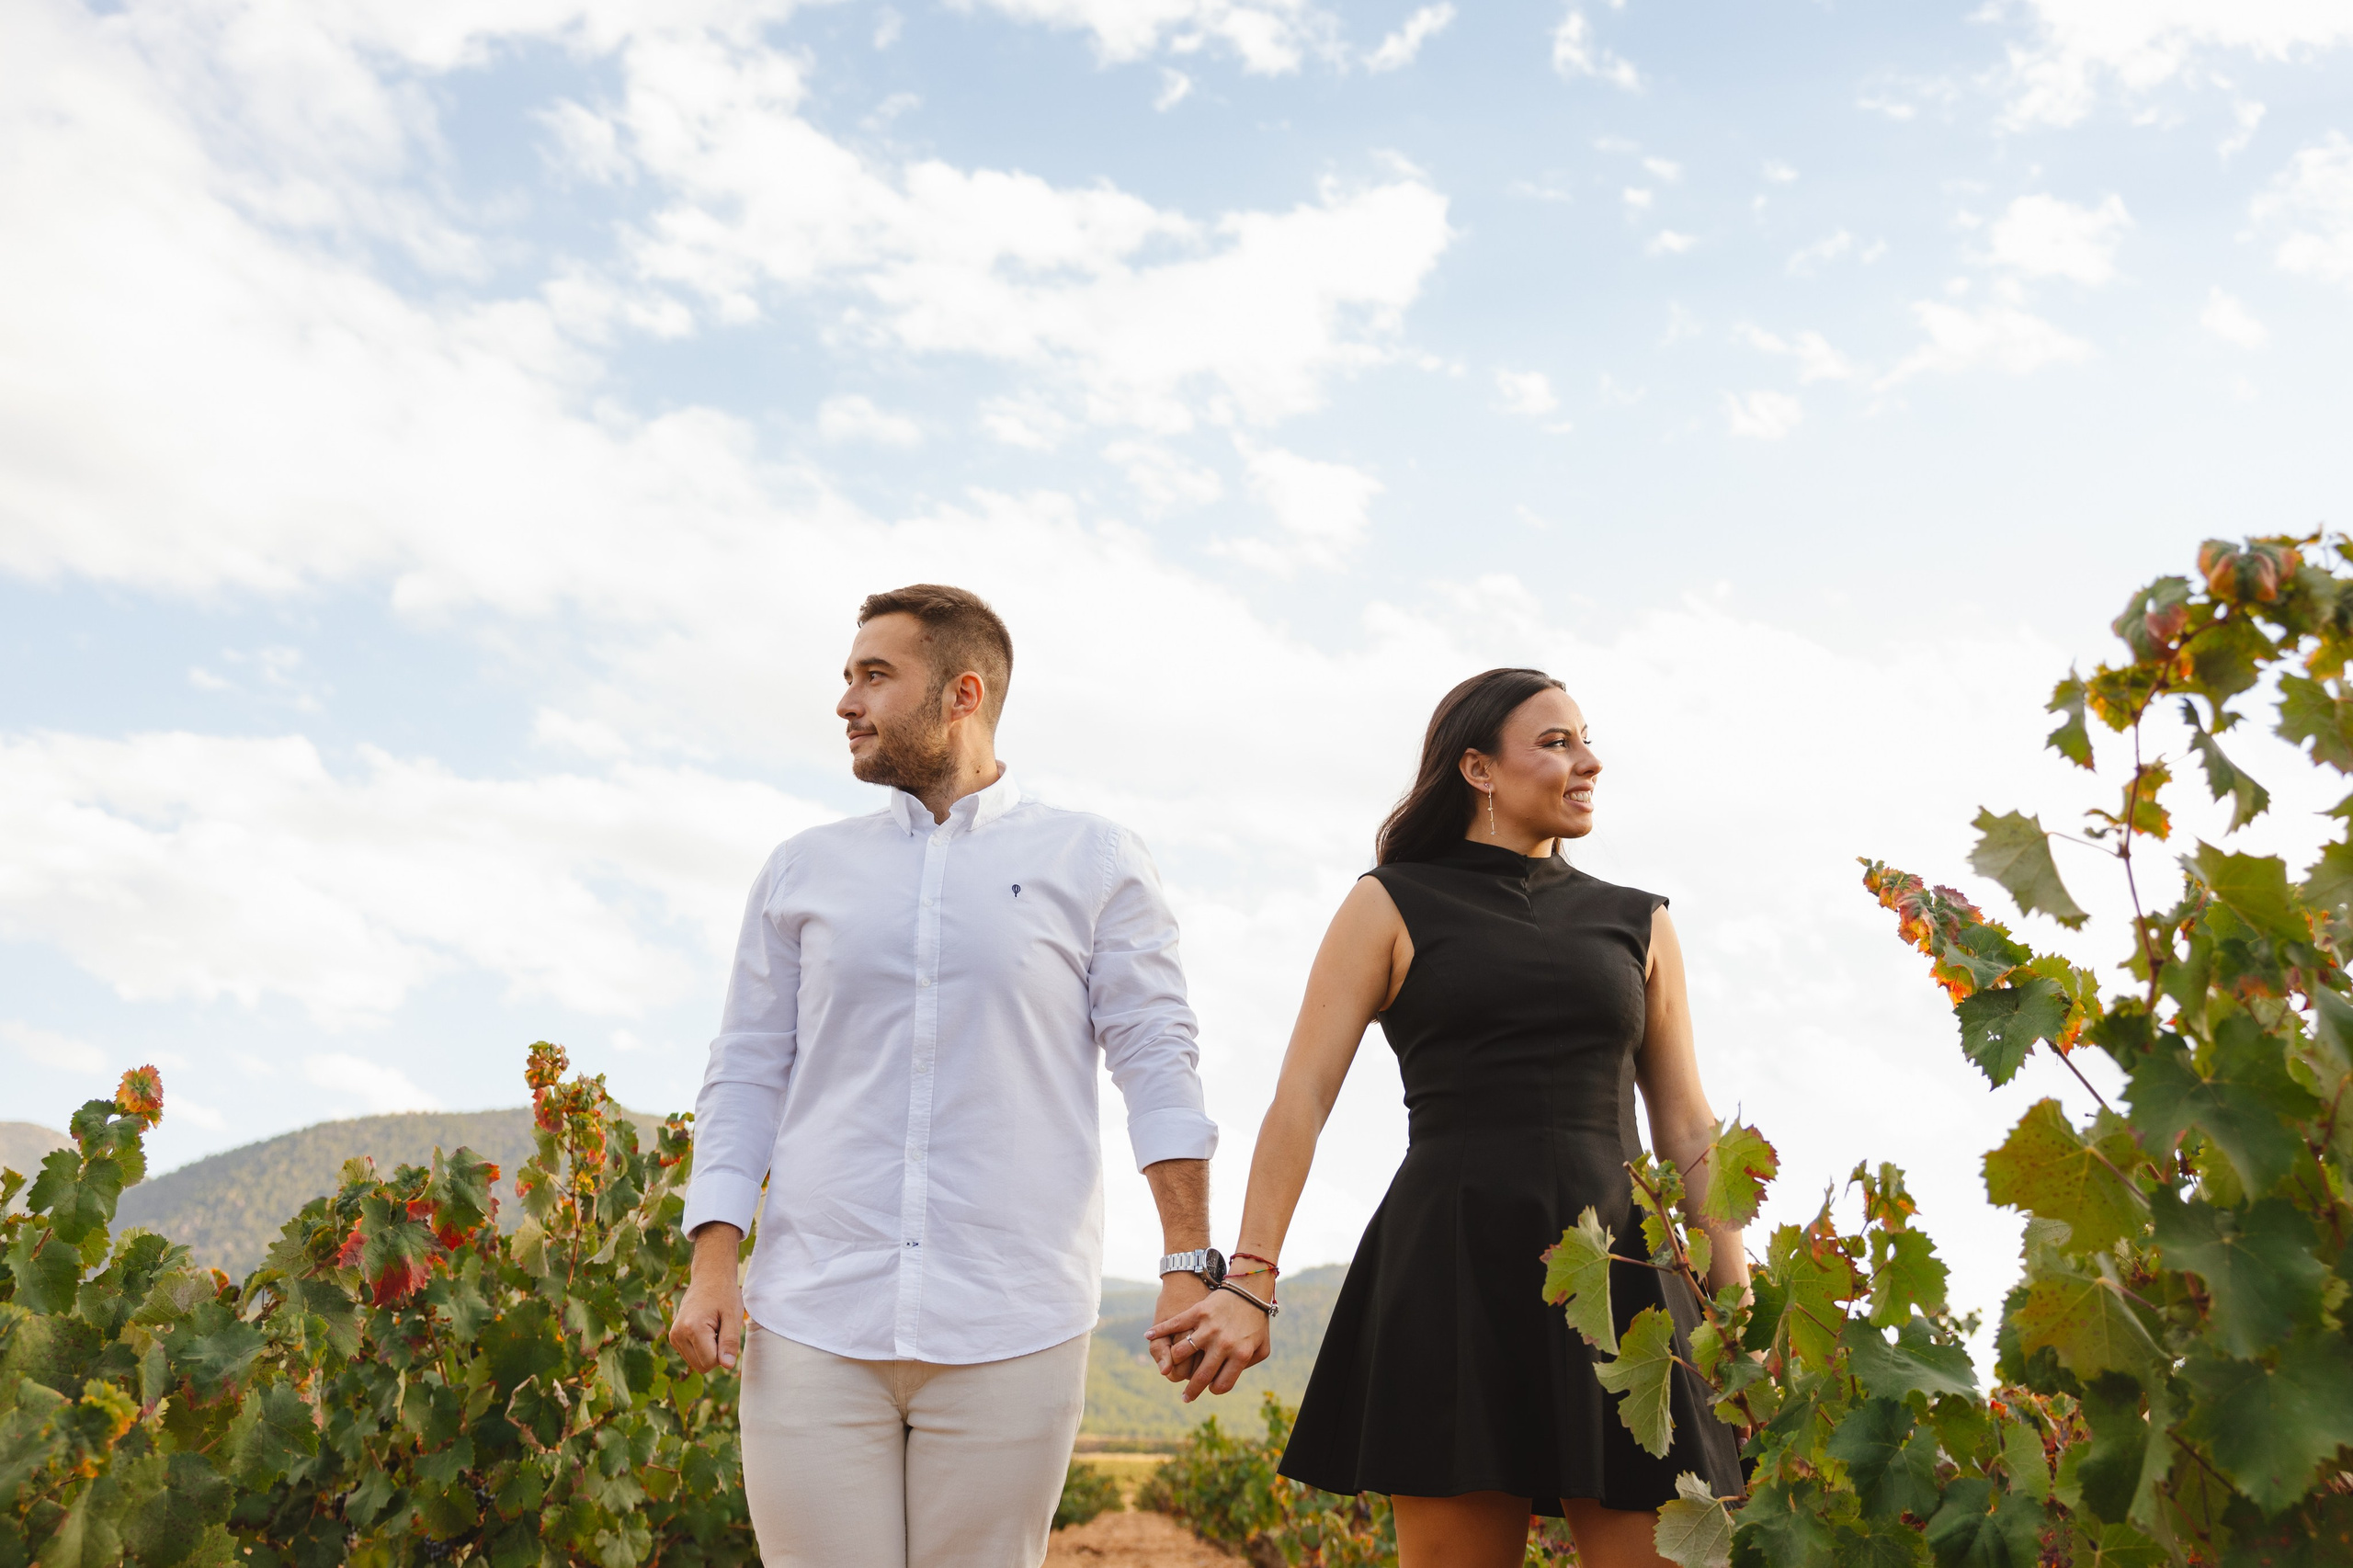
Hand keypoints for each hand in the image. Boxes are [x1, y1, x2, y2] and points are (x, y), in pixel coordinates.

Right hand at [668, 1222, 745, 1373]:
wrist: (709, 1277)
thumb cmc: (724, 1294)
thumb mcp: (733, 1316)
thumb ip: (730, 1342)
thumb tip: (727, 1366)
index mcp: (692, 1328)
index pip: (710, 1362)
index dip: (724, 1353)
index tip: (726, 1331)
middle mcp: (677, 1335)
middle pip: (702, 1367)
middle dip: (716, 1354)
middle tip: (720, 1329)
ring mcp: (673, 1337)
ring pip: (696, 1364)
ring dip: (709, 1351)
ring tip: (713, 1328)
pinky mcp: (674, 1338)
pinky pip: (692, 1356)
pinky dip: (702, 1348)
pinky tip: (706, 1329)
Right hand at [1148, 1286, 1270, 1401]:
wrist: (1251, 1290)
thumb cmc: (1257, 1321)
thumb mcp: (1262, 1347)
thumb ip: (1249, 1366)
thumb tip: (1230, 1378)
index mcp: (1241, 1354)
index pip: (1222, 1384)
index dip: (1215, 1389)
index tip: (1210, 1388)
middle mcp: (1224, 1344)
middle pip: (1201, 1376)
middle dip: (1191, 1391)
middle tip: (1186, 1398)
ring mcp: (1209, 1328)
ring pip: (1182, 1353)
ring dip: (1174, 1363)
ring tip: (1173, 1368)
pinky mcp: (1199, 1313)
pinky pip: (1175, 1324)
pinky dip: (1159, 1331)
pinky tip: (1148, 1336)